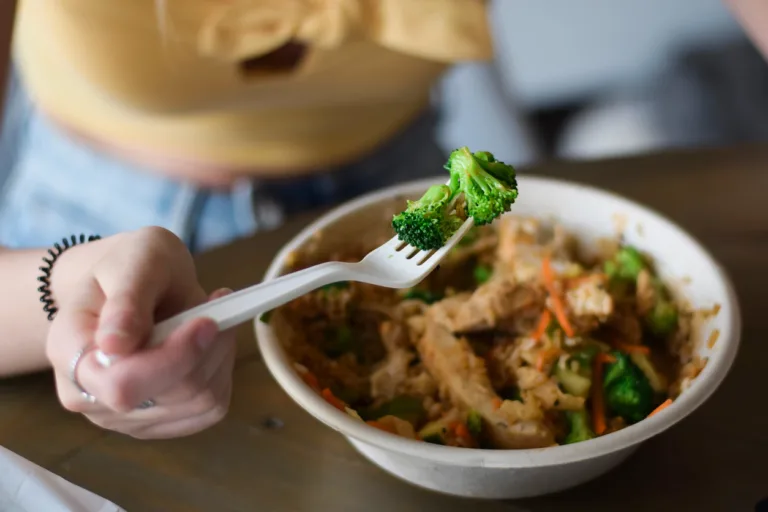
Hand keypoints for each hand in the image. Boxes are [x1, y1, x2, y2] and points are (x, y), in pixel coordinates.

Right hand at [45, 227, 236, 438]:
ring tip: (212, 318)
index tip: (205, 321)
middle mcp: (89, 396)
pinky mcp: (160, 421)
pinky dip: (222, 371)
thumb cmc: (129, 266)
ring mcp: (124, 416)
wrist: (131, 283)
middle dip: (204, 350)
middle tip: (216, 307)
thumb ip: (126, 300)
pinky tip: (211, 342)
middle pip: (168, 397)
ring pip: (197, 404)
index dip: (172, 358)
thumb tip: (114, 345)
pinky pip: (209, 410)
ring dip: (218, 356)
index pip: (121, 384)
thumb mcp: (133, 262)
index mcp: (70, 352)